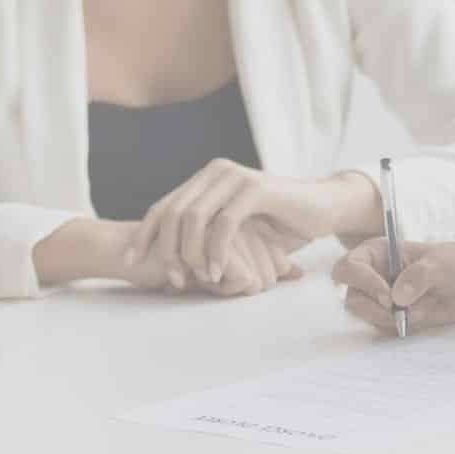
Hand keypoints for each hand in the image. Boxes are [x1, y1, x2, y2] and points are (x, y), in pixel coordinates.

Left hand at [126, 161, 379, 285]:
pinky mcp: (255, 189)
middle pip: (171, 213)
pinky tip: (219, 273)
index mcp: (205, 180)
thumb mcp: (235, 230)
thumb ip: (205, 236)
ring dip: (190, 254)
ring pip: (193, 218)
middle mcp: (215, 173)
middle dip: (165, 250)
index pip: (163, 206)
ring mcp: (234, 178)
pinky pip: (224, 224)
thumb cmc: (279, 225)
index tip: (130, 262)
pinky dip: (217, 252)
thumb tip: (171, 264)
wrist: (323, 208)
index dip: (144, 235)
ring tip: (199, 280)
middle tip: (173, 281)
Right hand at [332, 238, 454, 334]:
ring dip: (388, 319)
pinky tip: (419, 317)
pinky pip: (381, 329)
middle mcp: (371, 275)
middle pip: (352, 297)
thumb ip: (418, 276)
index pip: (349, 267)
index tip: (388, 298)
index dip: (363, 283)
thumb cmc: (452, 264)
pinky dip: (397, 328)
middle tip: (400, 312)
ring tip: (418, 311)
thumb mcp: (440, 265)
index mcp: (377, 253)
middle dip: (374, 308)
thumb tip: (396, 297)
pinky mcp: (388, 317)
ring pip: (365, 316)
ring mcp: (378, 298)